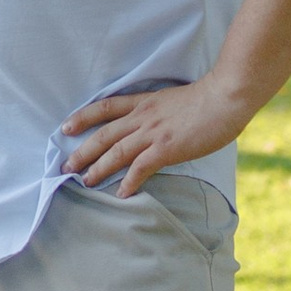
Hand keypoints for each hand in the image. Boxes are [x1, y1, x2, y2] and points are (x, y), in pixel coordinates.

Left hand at [61, 74, 245, 198]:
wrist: (226, 97)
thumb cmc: (209, 98)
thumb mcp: (174, 100)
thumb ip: (160, 112)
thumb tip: (157, 126)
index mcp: (144, 102)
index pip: (105, 107)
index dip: (82, 117)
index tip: (65, 127)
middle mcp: (143, 117)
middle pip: (103, 134)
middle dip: (82, 151)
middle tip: (65, 165)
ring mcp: (153, 133)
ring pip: (116, 152)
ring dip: (98, 168)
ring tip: (85, 181)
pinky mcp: (166, 148)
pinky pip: (141, 168)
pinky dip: (129, 182)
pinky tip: (121, 194)